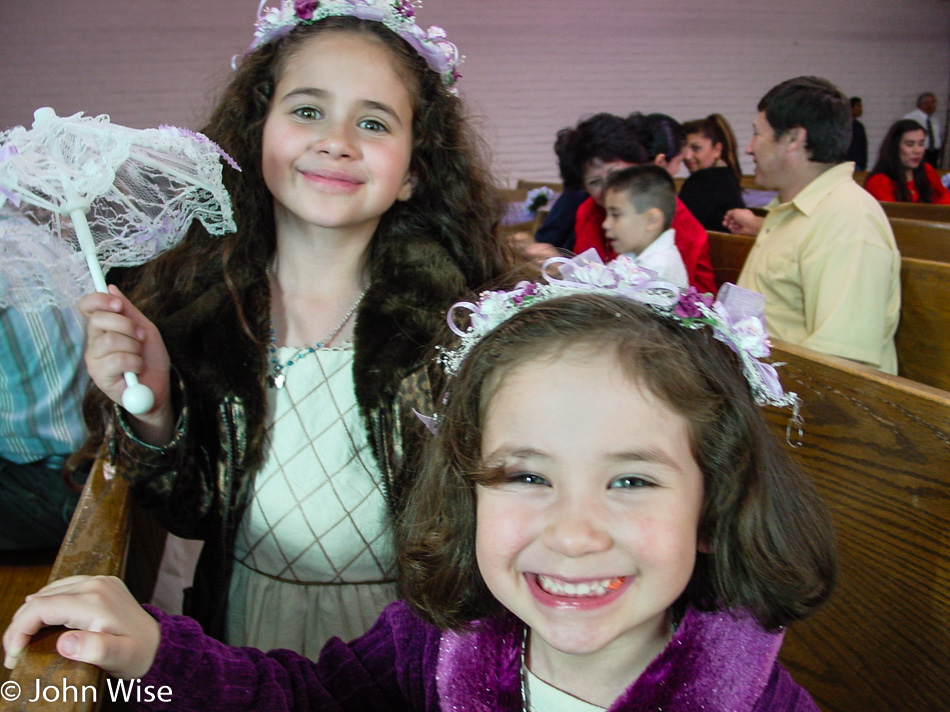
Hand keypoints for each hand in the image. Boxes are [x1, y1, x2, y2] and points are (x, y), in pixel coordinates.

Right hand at [3, 575, 160, 679]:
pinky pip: (64, 587)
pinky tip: (41, 617)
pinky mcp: (101, 583)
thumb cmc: (138, 654)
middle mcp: (95, 585)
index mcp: (94, 601)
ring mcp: (99, 581)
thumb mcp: (118, 658)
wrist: (159, 643)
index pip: (40, 608)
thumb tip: (64, 642)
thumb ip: (94, 650)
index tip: (14, 656)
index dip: (19, 631)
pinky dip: (47, 602)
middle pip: (41, 599)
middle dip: (20, 626)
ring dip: (31, 614)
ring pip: (49, 591)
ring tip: (24, 641)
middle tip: (14, 653)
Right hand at [80, 285, 173, 444]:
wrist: (159, 387)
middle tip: (140, 337)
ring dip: (134, 347)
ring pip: (110, 340)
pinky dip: (135, 362)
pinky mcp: (99, 376)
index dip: (99, 300)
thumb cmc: (150, 358)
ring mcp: (94, 359)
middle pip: (99, 320)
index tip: (119, 305)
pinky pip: (117, 360)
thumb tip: (111, 287)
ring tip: (139, 356)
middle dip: (127, 326)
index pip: (87, 307)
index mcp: (103, 328)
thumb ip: (129, 311)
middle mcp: (93, 342)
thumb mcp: (145, 330)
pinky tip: (137, 369)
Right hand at [723, 209, 763, 235]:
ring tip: (730, 226)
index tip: (725, 218)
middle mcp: (741, 218)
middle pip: (732, 220)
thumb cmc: (743, 217)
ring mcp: (741, 225)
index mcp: (741, 213)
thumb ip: (730, 212)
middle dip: (728, 221)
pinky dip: (733, 230)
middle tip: (724, 223)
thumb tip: (726, 215)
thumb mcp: (736, 212)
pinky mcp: (741, 231)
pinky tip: (732, 230)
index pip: (733, 214)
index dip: (728, 216)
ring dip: (730, 226)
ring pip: (733, 225)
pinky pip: (735, 230)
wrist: (751, 225)